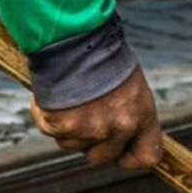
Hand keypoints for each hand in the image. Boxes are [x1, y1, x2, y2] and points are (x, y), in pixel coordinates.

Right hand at [30, 65, 163, 170]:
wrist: (74, 34)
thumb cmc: (100, 52)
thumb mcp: (127, 83)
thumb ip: (126, 112)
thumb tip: (121, 133)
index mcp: (141, 114)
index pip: (147, 157)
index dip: (130, 158)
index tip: (119, 152)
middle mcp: (118, 127)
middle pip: (101, 157)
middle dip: (89, 142)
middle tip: (81, 116)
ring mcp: (90, 129)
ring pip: (71, 144)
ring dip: (66, 126)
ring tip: (67, 96)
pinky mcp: (62, 126)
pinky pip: (49, 130)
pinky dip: (45, 115)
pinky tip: (49, 93)